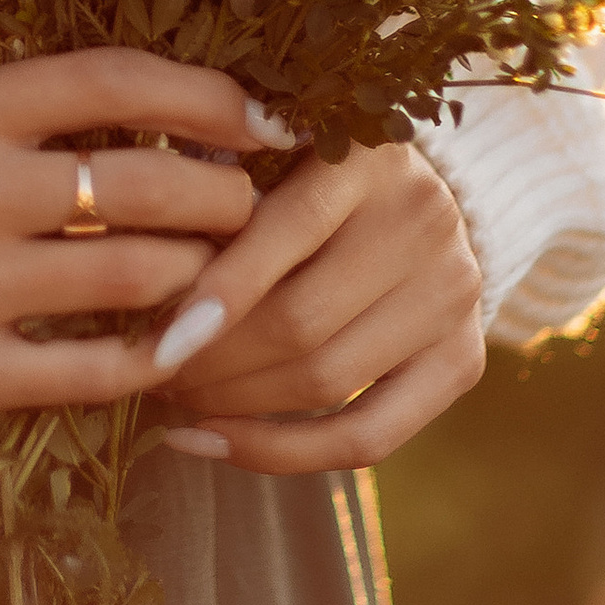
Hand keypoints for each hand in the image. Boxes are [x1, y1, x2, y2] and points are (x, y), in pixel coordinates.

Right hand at [0, 51, 269, 441]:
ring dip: (197, 275)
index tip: (264, 120)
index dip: (206, 97)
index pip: (110, 80)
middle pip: (142, 183)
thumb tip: (163, 117)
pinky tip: (176, 349)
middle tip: (251, 207)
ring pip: (132, 275)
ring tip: (217, 274)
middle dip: (223, 197)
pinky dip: (150, 358)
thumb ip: (25, 117)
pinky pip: (88, 369)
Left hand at [146, 142, 484, 471]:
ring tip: (175, 399)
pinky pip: (371, 437)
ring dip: (236, 406)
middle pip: (303, 320)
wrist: (416, 194)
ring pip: (328, 381)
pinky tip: (219, 444)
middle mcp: (425, 220)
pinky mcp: (465, 358)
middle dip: (213, 360)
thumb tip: (139, 279)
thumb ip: (222, 191)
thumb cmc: (306, 166)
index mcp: (370, 153)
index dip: (218, 292)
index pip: (289, 231)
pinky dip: (286, 453)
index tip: (155, 340)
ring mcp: (455, 293)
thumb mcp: (271, 151)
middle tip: (150, 370)